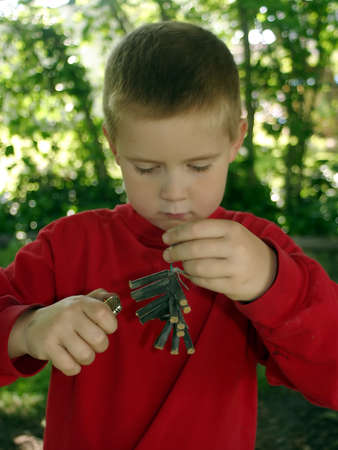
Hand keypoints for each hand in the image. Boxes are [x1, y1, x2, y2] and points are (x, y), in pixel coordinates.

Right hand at [18, 289, 117, 375]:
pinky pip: (71, 367)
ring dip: (87, 358)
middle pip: (99, 339)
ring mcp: (57, 330)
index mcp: (81, 302)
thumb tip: (115, 299)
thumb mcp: (82, 302)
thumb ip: (101, 298)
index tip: (105, 328)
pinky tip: (70, 360)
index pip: (104, 314)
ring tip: (81, 351)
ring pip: (86, 355)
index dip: (111, 326)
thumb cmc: (67, 316)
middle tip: (92, 342)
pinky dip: (74, 368)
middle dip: (100, 346)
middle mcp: (69, 314)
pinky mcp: (47, 347)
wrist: (32, 326)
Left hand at [162, 219, 276, 300]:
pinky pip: (204, 282)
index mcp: (231, 229)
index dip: (177, 234)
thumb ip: (204, 229)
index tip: (165, 238)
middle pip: (194, 249)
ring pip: (197, 267)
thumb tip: (173, 231)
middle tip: (167, 254)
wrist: (268, 271)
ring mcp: (235, 268)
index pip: (196, 229)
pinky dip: (193, 277)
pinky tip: (192, 274)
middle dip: (175, 252)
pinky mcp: (233, 286)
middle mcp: (234, 247)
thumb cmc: (241, 247)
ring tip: (182, 264)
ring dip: (184, 266)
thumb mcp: (229, 232)